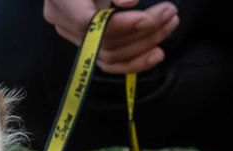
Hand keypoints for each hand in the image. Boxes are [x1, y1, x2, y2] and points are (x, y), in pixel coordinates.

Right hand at [43, 0, 178, 73]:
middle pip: (101, 41)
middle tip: (170, 14)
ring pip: (108, 55)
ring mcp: (72, 34)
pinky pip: (107, 61)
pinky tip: (155, 54)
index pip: (86, 23)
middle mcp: (62, 20)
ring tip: (169, 25)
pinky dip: (133, 62)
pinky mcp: (86, 42)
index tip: (150, 19)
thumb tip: (129, 2)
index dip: (120, 25)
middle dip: (141, 32)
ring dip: (144, 45)